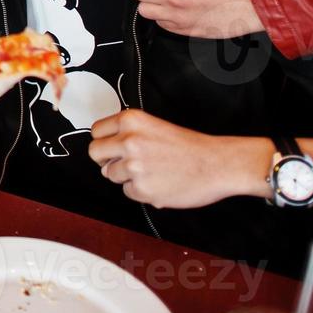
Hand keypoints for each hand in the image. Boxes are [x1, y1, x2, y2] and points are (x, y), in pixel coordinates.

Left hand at [88, 110, 255, 208]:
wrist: (217, 164)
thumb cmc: (191, 147)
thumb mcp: (155, 125)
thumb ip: (129, 132)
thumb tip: (108, 143)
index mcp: (131, 121)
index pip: (96, 131)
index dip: (104, 141)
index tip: (110, 146)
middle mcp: (128, 141)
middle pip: (95, 153)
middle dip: (107, 159)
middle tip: (123, 162)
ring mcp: (133, 166)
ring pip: (110, 175)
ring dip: (126, 176)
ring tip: (150, 171)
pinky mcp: (141, 189)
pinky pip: (128, 192)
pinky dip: (140, 191)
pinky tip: (157, 183)